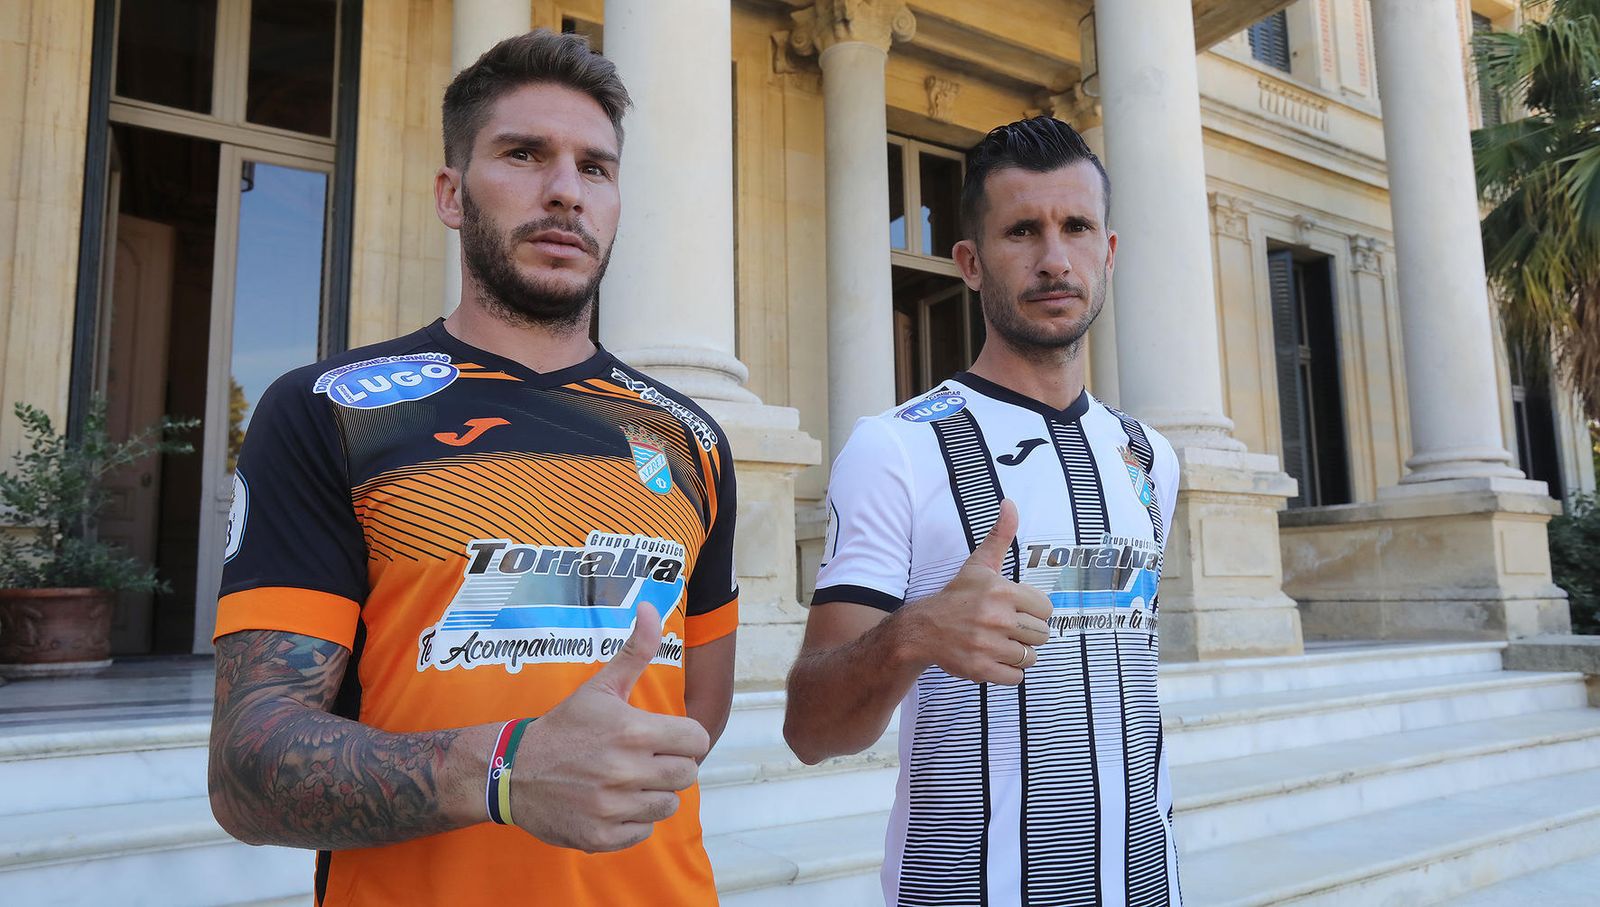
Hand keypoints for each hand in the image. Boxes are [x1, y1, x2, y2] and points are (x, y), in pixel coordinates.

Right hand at [511, 604, 710, 851]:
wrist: (511, 772)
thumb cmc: (564, 727)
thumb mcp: (600, 686)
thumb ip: (635, 650)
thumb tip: (651, 608)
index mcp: (632, 731)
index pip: (697, 740)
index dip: (685, 737)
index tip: (665, 737)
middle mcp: (625, 771)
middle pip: (686, 775)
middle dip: (670, 765)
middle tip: (644, 759)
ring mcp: (611, 807)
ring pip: (668, 805)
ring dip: (653, 794)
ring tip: (627, 781)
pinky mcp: (600, 837)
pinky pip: (643, 831)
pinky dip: (632, 821)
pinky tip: (611, 803)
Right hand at [898, 499, 1051, 685]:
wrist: (922, 629)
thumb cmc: (956, 596)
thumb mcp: (979, 565)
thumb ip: (1000, 535)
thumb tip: (1010, 503)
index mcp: (1002, 591)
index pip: (1046, 609)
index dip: (1032, 611)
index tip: (1015, 610)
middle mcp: (997, 618)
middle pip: (1041, 634)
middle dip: (1026, 633)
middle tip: (1005, 628)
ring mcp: (988, 646)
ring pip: (1030, 656)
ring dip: (1017, 652)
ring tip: (999, 643)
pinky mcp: (981, 669)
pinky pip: (1017, 677)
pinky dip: (1009, 671)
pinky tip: (993, 658)